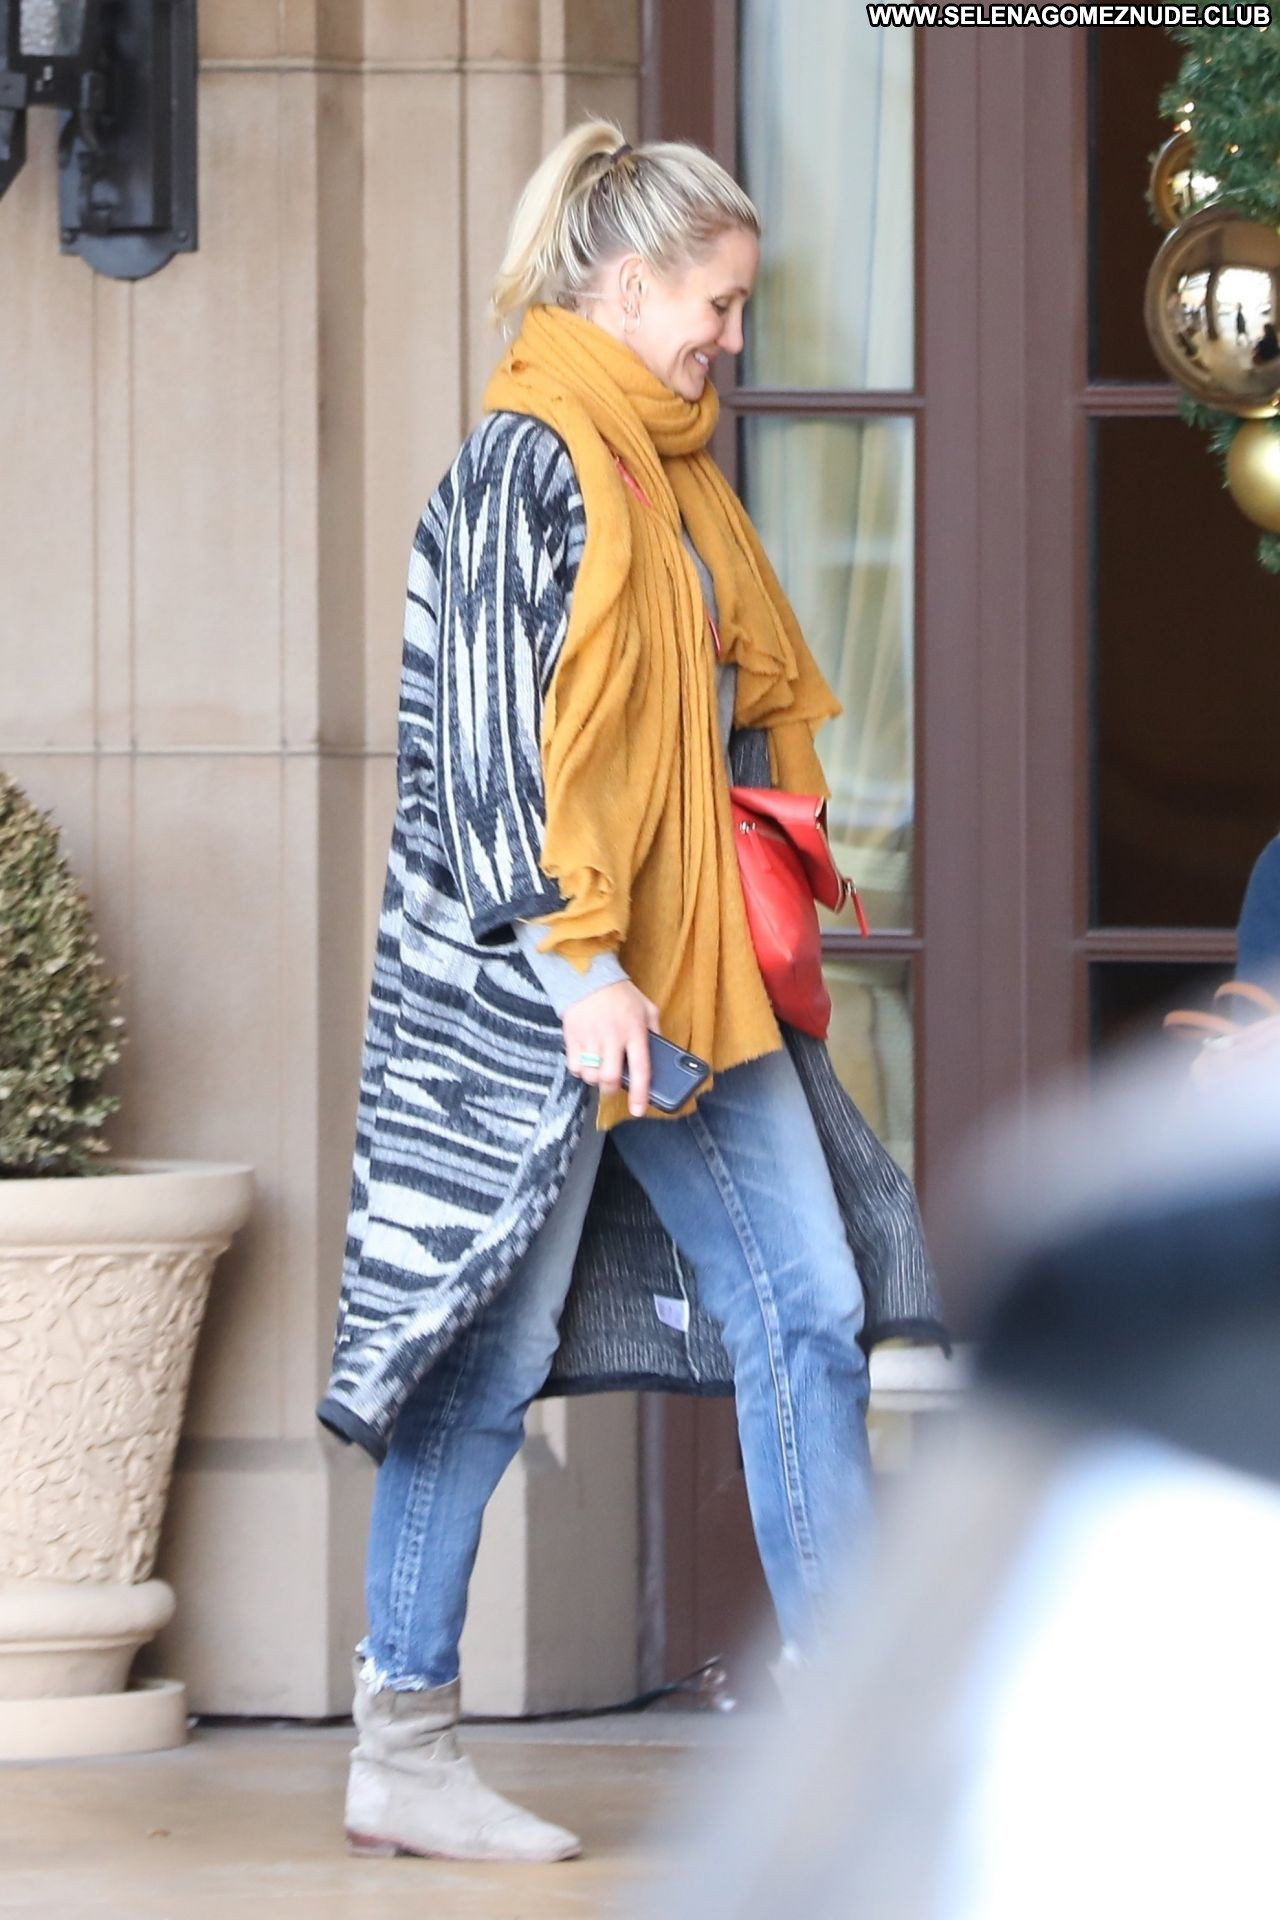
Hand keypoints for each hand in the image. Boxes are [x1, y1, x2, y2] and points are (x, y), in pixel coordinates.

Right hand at [564, 980, 660, 1117]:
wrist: (589, 976)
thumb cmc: (622, 995)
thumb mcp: (647, 1008)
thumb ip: (656, 1032)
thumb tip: (662, 1057)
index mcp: (635, 1031)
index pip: (641, 1069)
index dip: (640, 1094)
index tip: (638, 1111)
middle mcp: (612, 1036)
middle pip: (610, 1078)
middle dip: (611, 1089)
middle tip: (613, 1085)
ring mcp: (590, 1037)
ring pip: (590, 1076)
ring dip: (595, 1080)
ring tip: (599, 1070)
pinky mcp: (572, 1036)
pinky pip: (574, 1067)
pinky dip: (580, 1071)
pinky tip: (586, 1061)